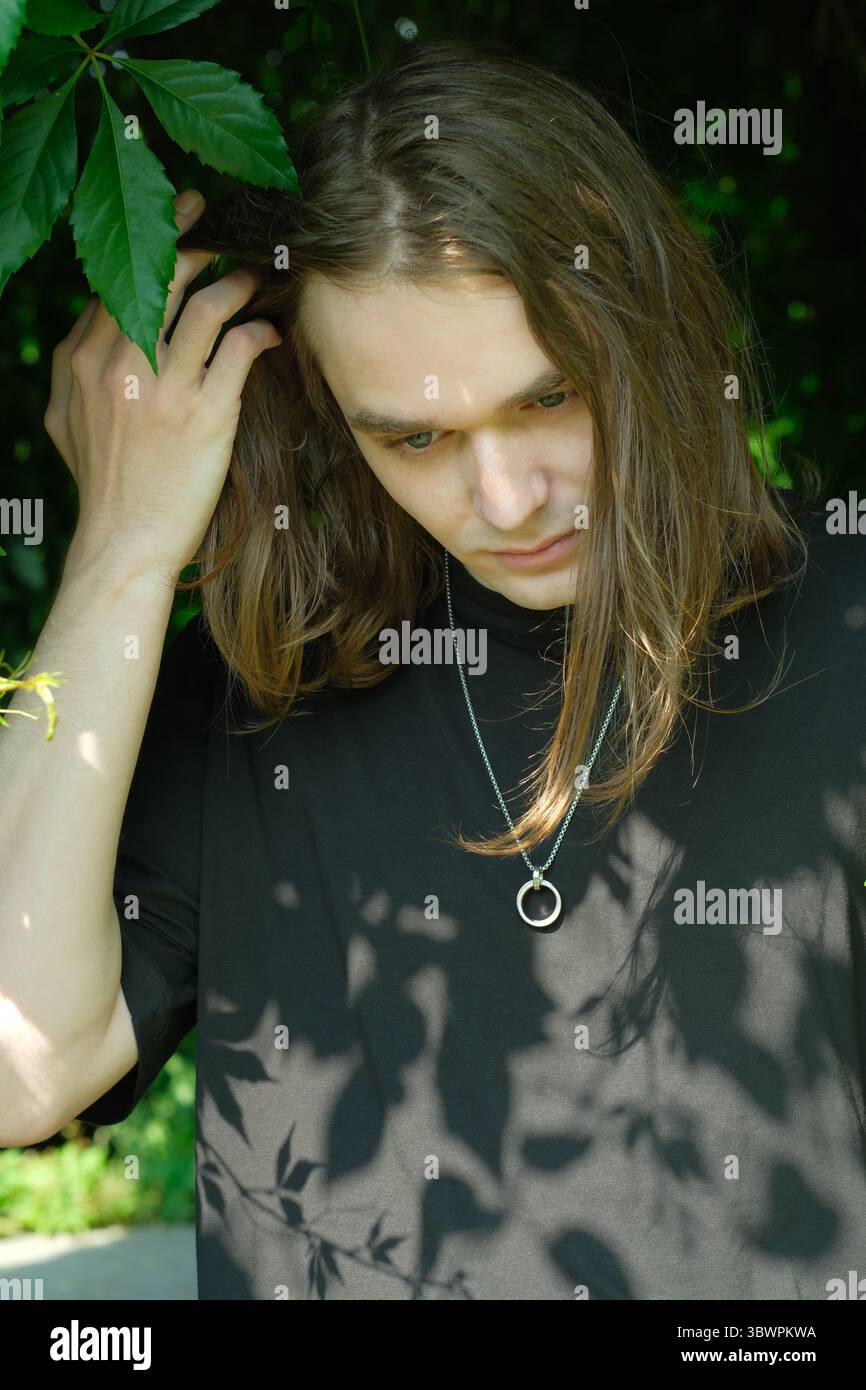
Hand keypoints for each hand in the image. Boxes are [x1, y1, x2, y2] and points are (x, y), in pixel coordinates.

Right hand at [44, 189, 282, 583]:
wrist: (125, 543)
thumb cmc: (102, 486)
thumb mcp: (64, 422)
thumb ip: (74, 369)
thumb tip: (91, 331)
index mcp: (83, 361)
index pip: (118, 284)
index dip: (150, 250)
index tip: (174, 226)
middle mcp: (120, 365)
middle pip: (161, 276)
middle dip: (193, 233)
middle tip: (219, 217)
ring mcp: (165, 389)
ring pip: (207, 304)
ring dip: (239, 281)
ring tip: (256, 275)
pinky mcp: (208, 415)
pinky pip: (241, 350)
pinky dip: (262, 332)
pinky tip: (272, 334)